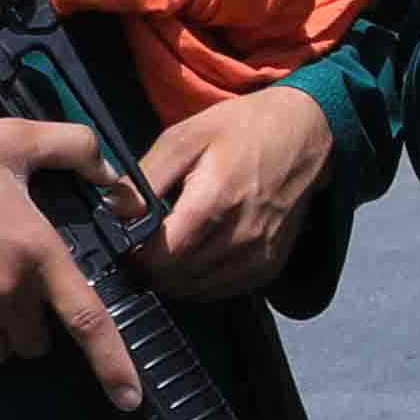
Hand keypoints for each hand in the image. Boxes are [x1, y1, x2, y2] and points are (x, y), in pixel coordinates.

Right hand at [0, 115, 135, 406]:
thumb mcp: (14, 137)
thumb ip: (77, 150)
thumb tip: (122, 184)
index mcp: (36, 253)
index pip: (87, 320)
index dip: (114, 365)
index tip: (130, 400)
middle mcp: (5, 295)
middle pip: (38, 342)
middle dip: (31, 320)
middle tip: (6, 280)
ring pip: (0, 354)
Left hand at [128, 79, 344, 302]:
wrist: (305, 133)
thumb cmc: (241, 129)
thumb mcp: (185, 137)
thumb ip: (146, 177)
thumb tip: (114, 212)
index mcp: (213, 202)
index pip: (162, 257)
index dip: (136, 258)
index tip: (126, 248)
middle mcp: (239, 237)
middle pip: (178, 278)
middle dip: (152, 271)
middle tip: (140, 253)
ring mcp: (259, 255)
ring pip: (200, 290)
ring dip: (175, 280)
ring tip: (164, 259)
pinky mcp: (271, 265)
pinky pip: (226, 290)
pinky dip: (203, 284)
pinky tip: (194, 264)